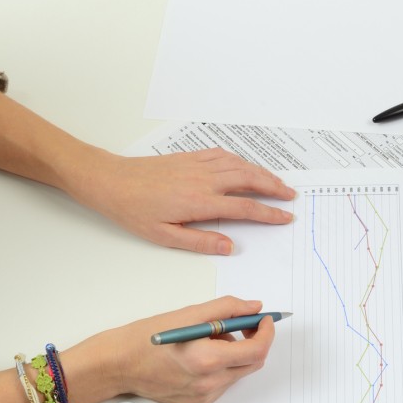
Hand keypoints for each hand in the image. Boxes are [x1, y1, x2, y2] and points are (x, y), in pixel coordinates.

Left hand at [67, 148, 295, 254]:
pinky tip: (246, 166)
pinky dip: (241, 160)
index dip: (268, 213)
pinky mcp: (190, 157)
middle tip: (290, 197)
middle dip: (274, 188)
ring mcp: (198, 165)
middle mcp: (204, 179)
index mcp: (200, 202)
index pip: (245, 208)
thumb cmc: (134, 210)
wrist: (112, 181)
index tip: (284, 217)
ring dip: (262, 173)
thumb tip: (229, 246)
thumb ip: (200, 241)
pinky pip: (223, 155)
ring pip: (239, 165)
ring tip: (277, 182)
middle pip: (249, 180)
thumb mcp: (165, 236)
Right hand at [74, 296, 274, 402]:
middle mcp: (208, 383)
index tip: (264, 320)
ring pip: (237, 373)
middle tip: (240, 324)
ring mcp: (203, 396)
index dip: (266, 332)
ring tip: (207, 341)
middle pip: (252, 363)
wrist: (119, 364)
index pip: (257, 349)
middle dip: (252, 341)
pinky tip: (198, 358)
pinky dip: (219, 368)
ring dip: (233, 354)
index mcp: (208, 359)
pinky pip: (221, 384)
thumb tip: (252, 307)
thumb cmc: (147, 339)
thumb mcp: (189, 313)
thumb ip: (226, 308)